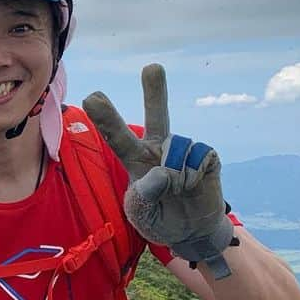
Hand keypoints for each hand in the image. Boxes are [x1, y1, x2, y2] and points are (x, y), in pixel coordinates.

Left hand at [83, 64, 235, 277]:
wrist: (191, 232)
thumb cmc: (158, 218)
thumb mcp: (141, 214)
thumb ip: (145, 195)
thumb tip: (162, 172)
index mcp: (135, 160)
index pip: (118, 137)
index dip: (107, 118)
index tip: (92, 97)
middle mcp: (159, 149)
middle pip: (157, 117)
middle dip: (156, 92)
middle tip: (152, 68)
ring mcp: (184, 151)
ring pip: (179, 149)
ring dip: (177, 174)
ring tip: (178, 192)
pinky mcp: (207, 157)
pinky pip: (200, 158)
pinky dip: (195, 176)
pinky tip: (193, 186)